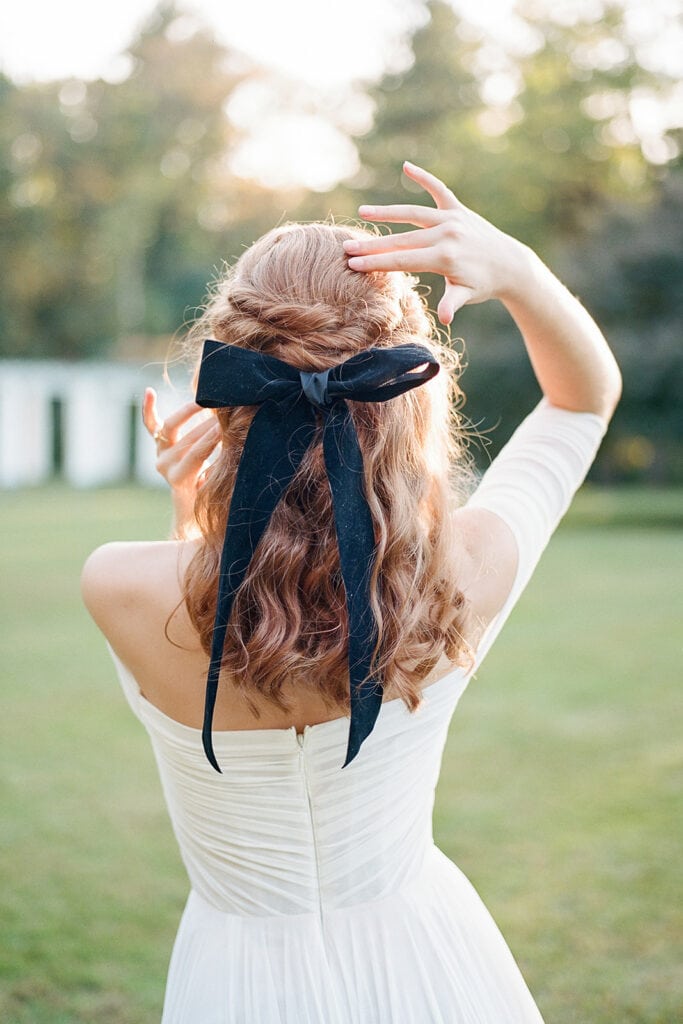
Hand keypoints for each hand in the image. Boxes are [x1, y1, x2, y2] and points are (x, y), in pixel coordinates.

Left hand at [142, 388, 220, 536]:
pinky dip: (149, 407)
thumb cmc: (208, 499)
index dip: (213, 439)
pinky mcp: (157, 443)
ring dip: (189, 412)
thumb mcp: (217, 488)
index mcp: (178, 478)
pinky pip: (151, 423)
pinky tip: (150, 392)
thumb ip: (222, 469)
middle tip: (227, 410)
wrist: (189, 504)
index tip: (228, 426)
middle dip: (209, 424)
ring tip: (207, 401)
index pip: (197, 453)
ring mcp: (159, 452)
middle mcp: (164, 464)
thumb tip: (241, 446)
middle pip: (187, 438)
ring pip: (170, 426)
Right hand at [343, 161, 527, 324]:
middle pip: (402, 239)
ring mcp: (452, 219)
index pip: (403, 260)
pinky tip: (407, 166)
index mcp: (445, 257)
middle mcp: (446, 234)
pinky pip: (439, 190)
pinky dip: (424, 178)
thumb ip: (453, 303)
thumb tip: (445, 319)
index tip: (353, 265)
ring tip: (363, 213)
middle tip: (346, 247)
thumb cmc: (484, 284)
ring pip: (413, 214)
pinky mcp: (458, 209)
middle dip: (372, 245)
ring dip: (386, 212)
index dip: (376, 263)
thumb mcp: (468, 295)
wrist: (510, 264)